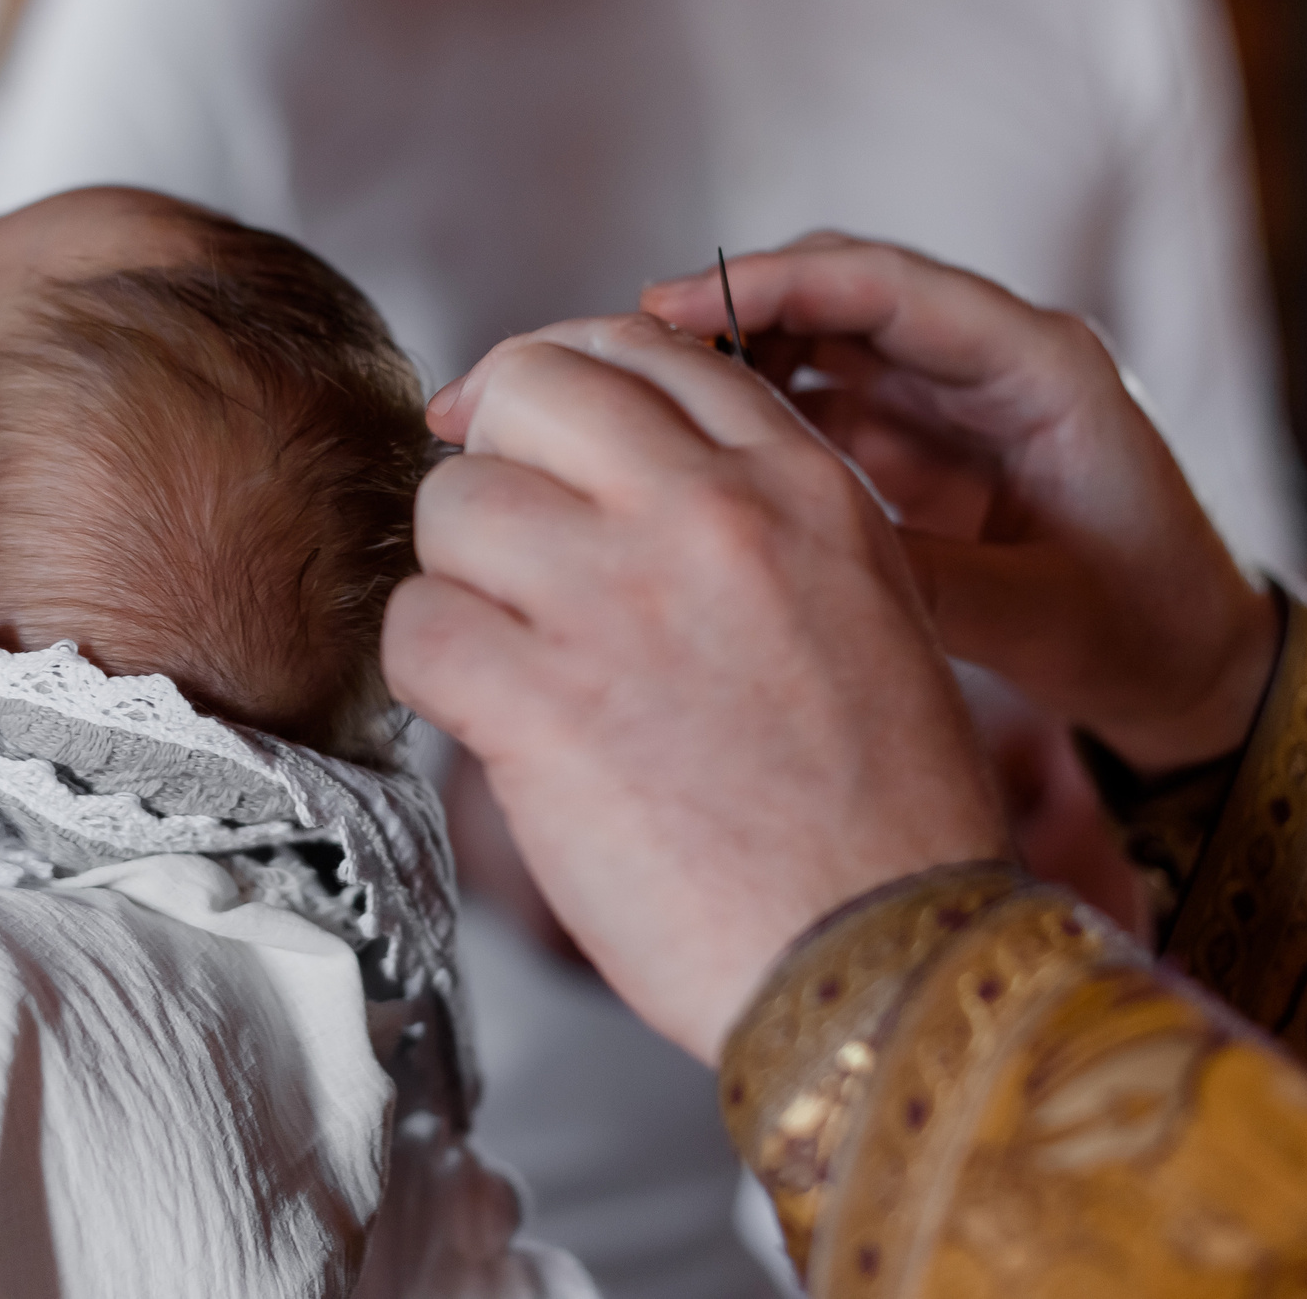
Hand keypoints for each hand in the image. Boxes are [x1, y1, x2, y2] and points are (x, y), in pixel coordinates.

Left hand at [384, 316, 1005, 1062]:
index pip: (643, 346)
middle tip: (509, 546)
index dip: (565, 382)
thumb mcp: (863, 602)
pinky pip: (416, 626)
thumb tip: (616, 468)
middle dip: (499, 458)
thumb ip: (752, 514)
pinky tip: (488, 717)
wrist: (889, 959)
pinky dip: (432, 673)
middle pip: (525, 387)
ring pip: (452, 503)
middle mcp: (708, 515)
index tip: (533, 434)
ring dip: (462, 579)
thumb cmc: (879, 811)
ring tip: (513, 652)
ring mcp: (617, 603)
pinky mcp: (541, 706)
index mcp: (799, 483)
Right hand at [644, 236, 1278, 774]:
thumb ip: (920, 576)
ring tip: (635, 393)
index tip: (669, 305)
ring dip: (731, 351)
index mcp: (1042, 368)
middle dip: (729, 305)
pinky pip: (820, 394)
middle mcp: (991, 358)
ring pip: (819, 334)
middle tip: (622, 346)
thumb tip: (786, 550)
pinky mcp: (920, 436)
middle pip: (839, 289)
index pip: (887, 287)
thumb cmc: (1142, 631)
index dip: (771, 284)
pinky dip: (752, 405)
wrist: (1191, 668)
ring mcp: (951, 393)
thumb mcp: (1037, 616)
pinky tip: (687, 441)